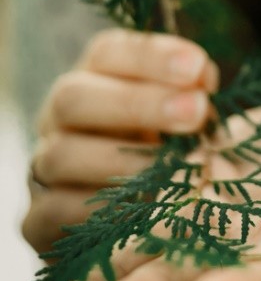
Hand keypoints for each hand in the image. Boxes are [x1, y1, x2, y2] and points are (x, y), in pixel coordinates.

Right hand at [22, 28, 218, 254]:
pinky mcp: (38, 219)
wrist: (144, 227)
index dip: (150, 56)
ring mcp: (44, 167)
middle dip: (137, 103)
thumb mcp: (190, 122)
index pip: (108, 52)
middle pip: (73, 97)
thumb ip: (195, 96)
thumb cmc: (176, 156)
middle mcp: (60, 117)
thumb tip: (202, 79)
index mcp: (95, 79)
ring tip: (177, 168)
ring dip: (122, 161)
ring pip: (61, 155)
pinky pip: (55, 212)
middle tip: (195, 111)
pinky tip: (147, 211)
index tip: (196, 65)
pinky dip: (102, 212)